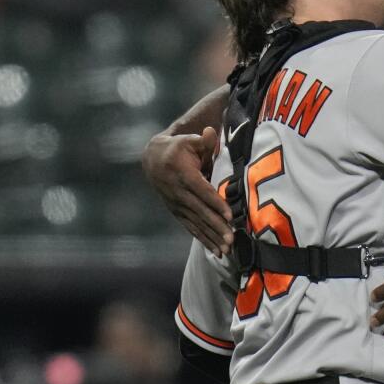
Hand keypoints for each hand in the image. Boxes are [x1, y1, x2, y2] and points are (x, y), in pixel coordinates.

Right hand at [142, 127, 232, 255]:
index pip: (202, 190)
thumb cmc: (178, 147)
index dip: (215, 203)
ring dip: (211, 237)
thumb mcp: (189, 140)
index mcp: (182, 173)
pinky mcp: (177, 212)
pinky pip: (191, 228)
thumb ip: (203, 140)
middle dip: (216, 226)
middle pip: (200, 211)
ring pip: (196, 223)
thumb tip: (211, 132)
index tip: (229, 215)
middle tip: (231, 239)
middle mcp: (178, 192)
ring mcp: (176, 204)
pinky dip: (203, 239)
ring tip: (226, 250)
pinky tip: (216, 251)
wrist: (152, 160)